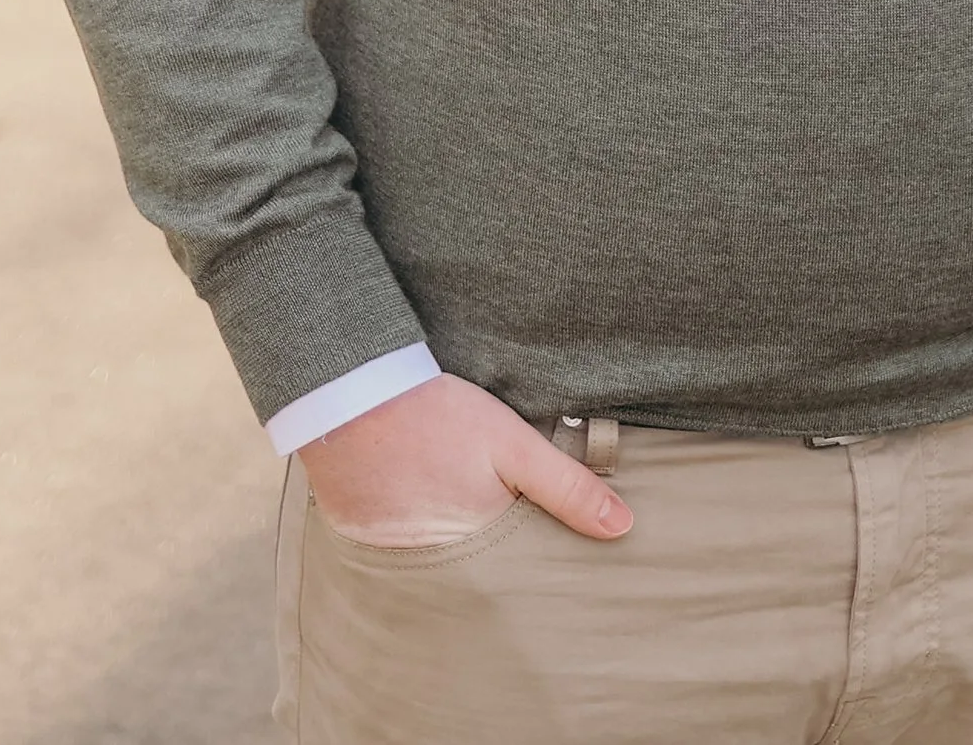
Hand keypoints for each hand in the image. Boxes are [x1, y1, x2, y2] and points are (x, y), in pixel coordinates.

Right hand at [300, 374, 633, 549]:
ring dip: (443, 548)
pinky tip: (411, 501)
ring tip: (449, 512)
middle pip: (471, 578)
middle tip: (494, 531)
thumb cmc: (437, 415)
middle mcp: (428, 567)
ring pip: (430, 565)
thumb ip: (566, 488)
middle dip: (488, 568)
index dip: (528, 572)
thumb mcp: (512, 444)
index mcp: (472, 549)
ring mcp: (386, 557)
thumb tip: (622, 529)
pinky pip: (390, 549)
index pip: (510, 581)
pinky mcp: (356, 537)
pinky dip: (403, 533)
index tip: (546, 568)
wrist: (350, 390)